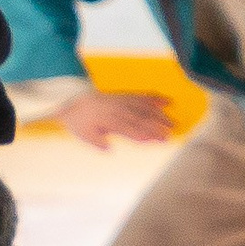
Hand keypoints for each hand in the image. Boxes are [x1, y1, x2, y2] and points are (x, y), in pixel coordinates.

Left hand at [58, 87, 173, 148]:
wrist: (72, 100)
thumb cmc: (79, 122)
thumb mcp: (84, 135)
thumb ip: (97, 143)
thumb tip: (109, 149)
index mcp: (107, 119)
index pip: (128, 129)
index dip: (142, 135)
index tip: (155, 141)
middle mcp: (116, 108)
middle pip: (139, 118)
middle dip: (155, 127)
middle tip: (170, 136)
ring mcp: (121, 100)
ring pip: (143, 107)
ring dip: (159, 115)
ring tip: (172, 123)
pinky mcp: (124, 95)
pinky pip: (141, 95)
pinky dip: (155, 98)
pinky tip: (167, 101)